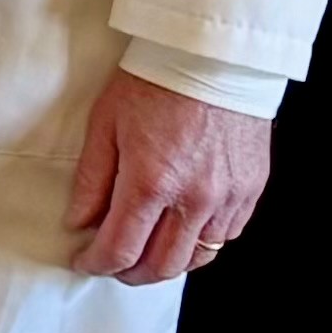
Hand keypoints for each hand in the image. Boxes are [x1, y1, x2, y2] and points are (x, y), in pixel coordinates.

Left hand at [63, 69, 272, 286]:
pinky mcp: (251, 190)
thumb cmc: (154, 84)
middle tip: (114, 265)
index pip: (121, 248)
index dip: (98, 263)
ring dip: (168, 263)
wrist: (213, 58)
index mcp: (152, 183)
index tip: (84, 261)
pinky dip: (201, 242)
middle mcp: (194, 199)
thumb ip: (91, 180)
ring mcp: (228, 198)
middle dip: (131, 274)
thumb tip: (79, 221)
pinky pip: (227, 235)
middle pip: (162, 266)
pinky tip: (183, 230)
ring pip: (198, 257)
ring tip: (147, 253)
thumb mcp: (104, 125)